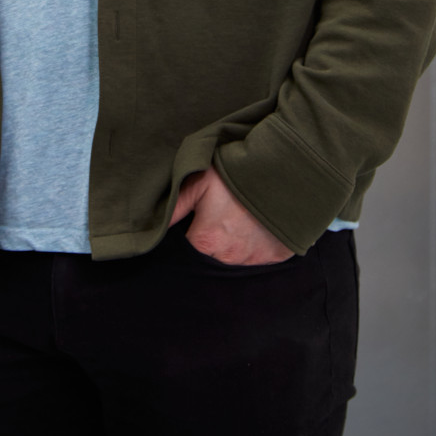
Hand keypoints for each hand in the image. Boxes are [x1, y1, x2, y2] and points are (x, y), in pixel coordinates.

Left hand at [169, 166, 293, 265]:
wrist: (281, 175)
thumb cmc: (236, 176)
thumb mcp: (199, 182)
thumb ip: (176, 206)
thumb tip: (153, 224)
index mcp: (205, 241)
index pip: (188, 249)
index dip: (191, 232)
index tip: (198, 219)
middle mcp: (227, 258)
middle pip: (211, 256)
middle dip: (212, 241)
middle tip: (221, 217)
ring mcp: (252, 260)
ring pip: (235, 257)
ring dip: (234, 244)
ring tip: (240, 219)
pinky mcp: (273, 258)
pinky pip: (259, 257)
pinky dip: (256, 245)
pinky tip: (256, 226)